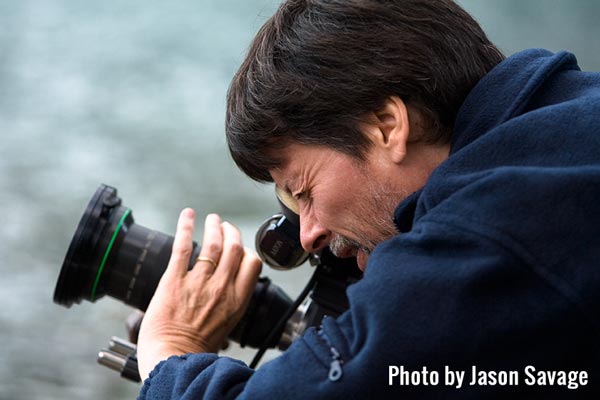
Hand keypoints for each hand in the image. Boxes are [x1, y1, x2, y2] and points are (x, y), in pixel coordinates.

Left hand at [137, 209, 261, 379]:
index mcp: (236, 300)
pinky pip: (183, 247)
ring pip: (212, 244)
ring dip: (213, 226)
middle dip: (231, 232)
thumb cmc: (197, 349)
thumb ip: (229, 305)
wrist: (173, 358)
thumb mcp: (226, 327)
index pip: (252, 263)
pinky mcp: (174, 280)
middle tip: (225, 226)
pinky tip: (188, 215)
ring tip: (212, 219)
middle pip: (234, 247)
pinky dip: (185, 226)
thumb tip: (229, 295)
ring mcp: (198, 282)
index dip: (247, 250)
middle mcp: (221, 287)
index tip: (240, 246)